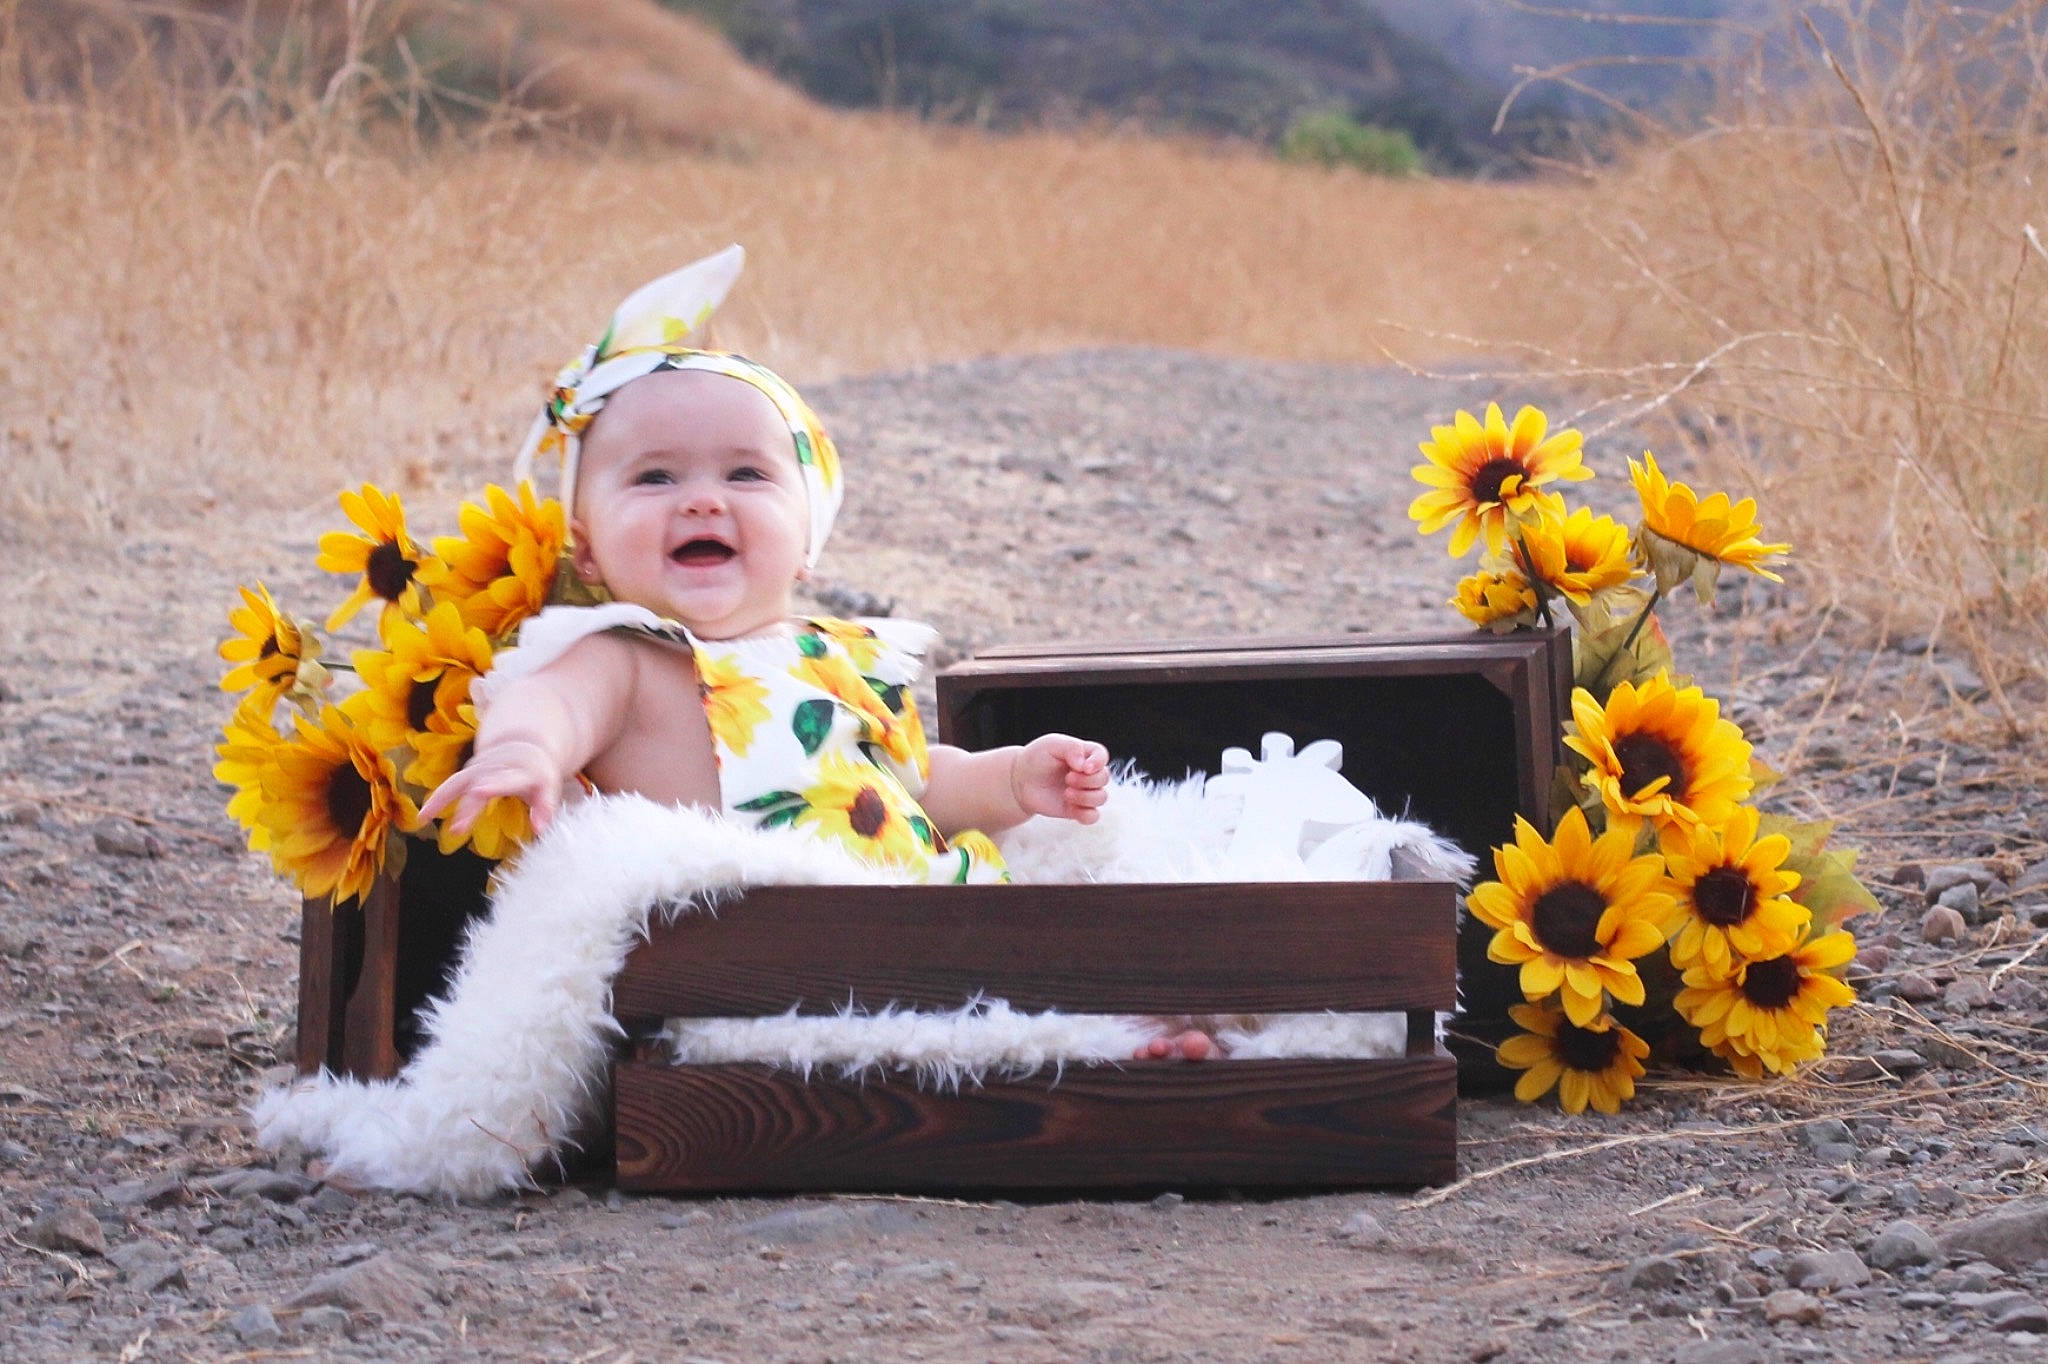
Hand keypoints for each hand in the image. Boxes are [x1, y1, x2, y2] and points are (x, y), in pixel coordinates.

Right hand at [415, 739, 562, 837]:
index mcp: (521, 772)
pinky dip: (437, 800)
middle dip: (466, 807)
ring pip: (458, 782)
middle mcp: (496, 767)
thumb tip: (540, 830)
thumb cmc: (537, 776)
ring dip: (440, 799)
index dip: (494, 785)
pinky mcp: (468, 770)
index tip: (479, 791)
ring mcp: (480, 767)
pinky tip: (423, 817)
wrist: (524, 746)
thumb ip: (545, 808)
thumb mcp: (548, 789)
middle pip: (478, 784)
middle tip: (457, 829)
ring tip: (423, 819)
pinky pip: (451, 786)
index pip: (507, 779)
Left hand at [1009, 734, 1110, 823]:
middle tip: (1068, 779)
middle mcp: (1088, 773)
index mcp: (1084, 754)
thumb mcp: (1051, 744)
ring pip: (1101, 797)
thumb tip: (1084, 765)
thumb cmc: (1037, 758)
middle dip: (1088, 780)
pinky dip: (1086, 815)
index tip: (1084, 768)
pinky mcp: (1077, 809)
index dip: (1098, 762)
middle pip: (1103, 778)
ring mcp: (1084, 791)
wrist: (1021, 781)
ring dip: (1085, 797)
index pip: (1102, 755)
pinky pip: (1093, 816)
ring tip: (1066, 794)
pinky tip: (1071, 809)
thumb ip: (1071, 748)